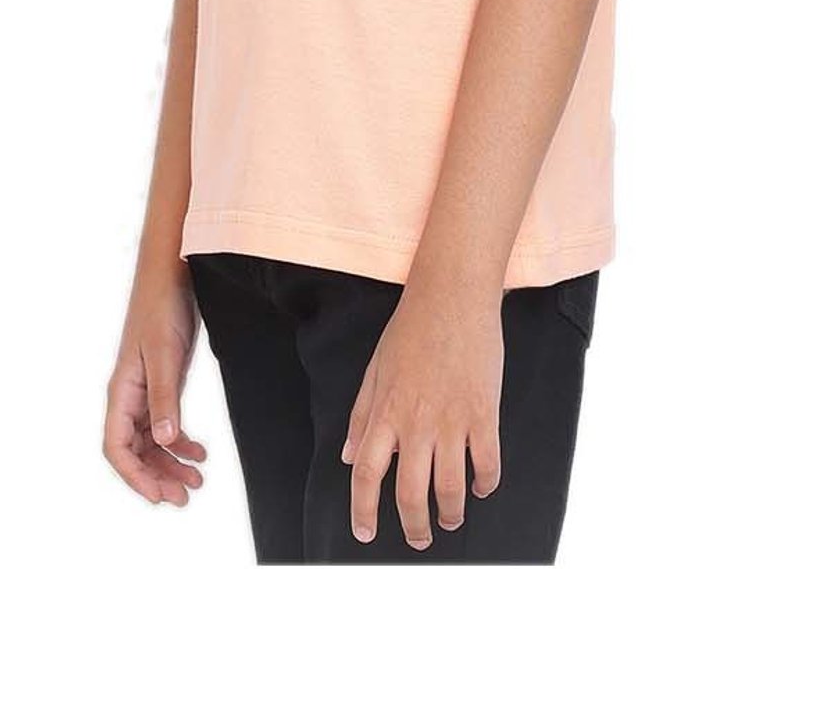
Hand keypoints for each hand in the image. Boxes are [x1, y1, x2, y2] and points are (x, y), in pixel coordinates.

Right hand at [103, 264, 208, 506]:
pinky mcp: (162, 382)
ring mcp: (145, 389)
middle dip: (156, 477)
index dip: (135, 477)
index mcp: (121, 390)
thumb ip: (165, 398)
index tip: (160, 496)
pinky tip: (200, 452)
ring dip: (170, 463)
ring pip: (151, 441)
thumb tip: (166, 442)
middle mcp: (129, 394)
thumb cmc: (161, 306)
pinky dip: (181, 442)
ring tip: (197, 481)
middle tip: (184, 497)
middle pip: (134, 451)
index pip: (116, 447)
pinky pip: (165, 424)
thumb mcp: (166, 354)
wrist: (172, 272)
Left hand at [340, 277, 503, 548]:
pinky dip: (485, 484)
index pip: (365, 474)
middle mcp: (416, 423)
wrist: (452, 296)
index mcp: (385, 412)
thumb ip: (361, 416)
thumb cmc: (411, 329)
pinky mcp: (484, 413)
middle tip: (418, 538)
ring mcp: (452, 421)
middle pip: (409, 494)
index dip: (363, 510)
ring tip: (450, 520)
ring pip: (450, 489)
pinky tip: (481, 488)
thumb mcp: (375, 369)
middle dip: (413, 526)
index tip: (365, 533)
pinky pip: (487, 464)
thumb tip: (347, 457)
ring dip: (450, 514)